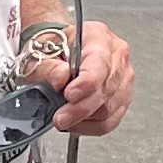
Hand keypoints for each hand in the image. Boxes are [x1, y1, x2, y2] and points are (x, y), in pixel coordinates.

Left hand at [30, 19, 133, 137]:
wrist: (58, 52)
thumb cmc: (53, 49)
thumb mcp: (39, 52)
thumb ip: (47, 65)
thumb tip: (60, 78)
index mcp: (98, 36)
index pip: (100, 63)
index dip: (86, 83)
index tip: (69, 95)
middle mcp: (116, 55)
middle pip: (106, 88)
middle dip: (81, 108)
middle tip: (60, 118)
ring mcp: (123, 77)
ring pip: (109, 108)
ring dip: (84, 119)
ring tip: (64, 118)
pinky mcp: (122, 98)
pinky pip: (111, 120)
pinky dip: (91, 127)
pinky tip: (76, 123)